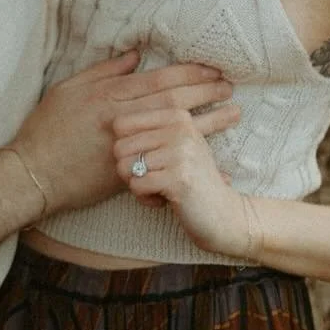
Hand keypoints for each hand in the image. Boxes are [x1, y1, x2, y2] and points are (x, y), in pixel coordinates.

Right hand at [12, 51, 240, 216]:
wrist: (32, 175)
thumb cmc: (45, 131)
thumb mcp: (67, 90)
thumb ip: (102, 72)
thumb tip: (134, 55)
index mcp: (108, 95)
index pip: (159, 79)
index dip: (190, 73)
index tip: (213, 69)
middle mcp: (121, 118)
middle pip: (173, 100)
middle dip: (205, 91)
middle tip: (230, 87)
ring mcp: (126, 146)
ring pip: (174, 128)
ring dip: (207, 120)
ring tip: (232, 114)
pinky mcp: (126, 171)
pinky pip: (164, 161)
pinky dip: (188, 159)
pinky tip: (210, 158)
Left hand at [112, 106, 255, 259]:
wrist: (223, 214)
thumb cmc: (191, 179)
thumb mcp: (175, 145)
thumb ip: (147, 131)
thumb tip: (107, 122)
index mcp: (176, 115)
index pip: (120, 124)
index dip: (126, 148)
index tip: (149, 159)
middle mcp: (180, 128)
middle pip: (120, 147)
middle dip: (130, 170)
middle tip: (155, 178)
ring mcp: (181, 152)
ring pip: (125, 168)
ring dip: (138, 186)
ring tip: (161, 189)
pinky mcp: (178, 179)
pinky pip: (136, 186)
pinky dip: (145, 199)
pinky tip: (164, 200)